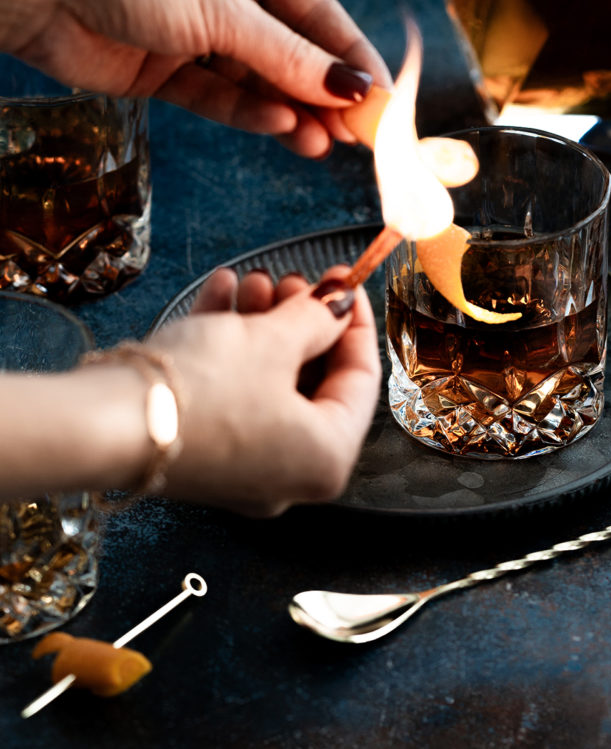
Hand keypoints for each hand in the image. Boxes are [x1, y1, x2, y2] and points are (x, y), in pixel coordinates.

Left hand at [0, 0, 391, 157]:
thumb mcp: (223, 12)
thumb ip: (289, 58)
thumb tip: (353, 88)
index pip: (319, 14)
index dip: (354, 58)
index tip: (387, 100)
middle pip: (293, 53)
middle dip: (327, 94)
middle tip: (362, 136)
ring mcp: (198, 36)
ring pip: (260, 82)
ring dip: (293, 112)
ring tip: (326, 144)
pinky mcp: (168, 72)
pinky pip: (223, 98)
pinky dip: (252, 115)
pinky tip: (283, 132)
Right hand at [152, 266, 381, 516]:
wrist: (105, 424)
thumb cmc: (201, 391)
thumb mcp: (273, 339)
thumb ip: (317, 318)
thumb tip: (339, 306)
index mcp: (326, 459)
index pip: (362, 379)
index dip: (355, 319)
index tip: (346, 281)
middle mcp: (289, 474)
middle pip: (312, 380)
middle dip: (301, 319)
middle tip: (293, 279)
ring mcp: (242, 466)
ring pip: (269, 381)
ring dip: (263, 323)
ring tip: (254, 280)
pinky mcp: (201, 450)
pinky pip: (232, 391)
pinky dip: (231, 344)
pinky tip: (222, 295)